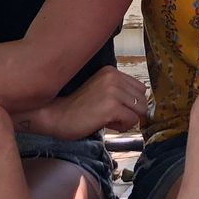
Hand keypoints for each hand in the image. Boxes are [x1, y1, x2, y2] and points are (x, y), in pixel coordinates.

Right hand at [17, 68, 148, 139]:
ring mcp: (113, 91)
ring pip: (140, 111)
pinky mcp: (111, 107)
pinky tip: (105, 123)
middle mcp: (113, 77)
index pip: (140, 88)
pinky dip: (122, 127)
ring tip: (107, 119)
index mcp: (111, 71)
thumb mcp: (100, 90)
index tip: (113, 108)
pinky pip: (132, 120)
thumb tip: (143, 104)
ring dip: (126, 120)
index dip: (130, 103)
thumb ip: (120, 91)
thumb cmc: (76, 108)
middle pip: (143, 99)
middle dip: (130, 111)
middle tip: (109, 115)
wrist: (55, 116)